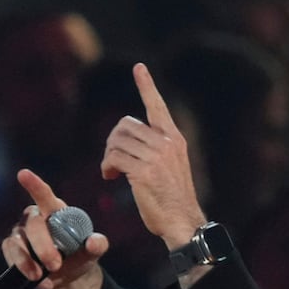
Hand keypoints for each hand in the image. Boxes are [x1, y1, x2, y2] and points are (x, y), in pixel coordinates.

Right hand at [0, 169, 109, 288]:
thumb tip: (94, 242)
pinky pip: (10, 254)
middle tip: (55, 265)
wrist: (68, 277)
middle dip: (43, 246)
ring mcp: (20, 233)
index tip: (23, 174)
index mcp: (54, 211)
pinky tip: (37, 280)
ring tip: (42, 276)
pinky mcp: (11, 248)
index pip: (44, 195)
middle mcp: (34, 218)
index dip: (34, 185)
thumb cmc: (79, 256)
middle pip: (33, 224)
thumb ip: (97, 245)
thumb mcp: (93, 251)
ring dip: (29, 260)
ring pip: (18, 242)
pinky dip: (22, 267)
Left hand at [100, 63, 206, 248]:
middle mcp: (167, 143)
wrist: (182, 220)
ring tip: (111, 171)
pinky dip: (106, 166)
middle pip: (125, 125)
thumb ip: (155, 148)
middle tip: (111, 160)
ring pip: (116, 141)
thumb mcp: (169, 165)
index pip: (157, 106)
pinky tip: (110, 177)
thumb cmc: (170, 197)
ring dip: (108, 156)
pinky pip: (113, 158)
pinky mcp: (143, 171)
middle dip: (112, 141)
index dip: (146, 86)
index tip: (139, 67)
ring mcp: (156, 157)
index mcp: (174, 138)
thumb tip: (128, 140)